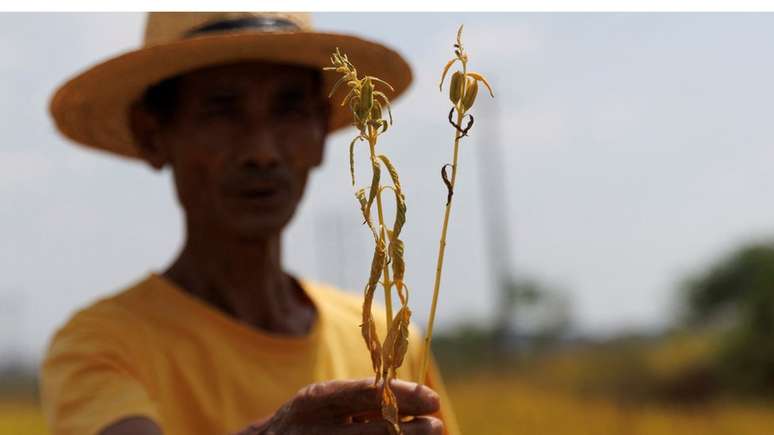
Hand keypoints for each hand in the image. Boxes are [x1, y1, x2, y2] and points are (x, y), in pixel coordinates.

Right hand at [235, 378, 442, 434]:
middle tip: (437, 425)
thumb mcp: (325, 402)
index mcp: (316, 399)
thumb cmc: (308, 420)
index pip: (367, 393)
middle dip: (411, 431)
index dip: (403, 396)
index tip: (432, 400)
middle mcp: (315, 428)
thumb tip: (412, 398)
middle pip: (375, 431)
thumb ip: (360, 400)